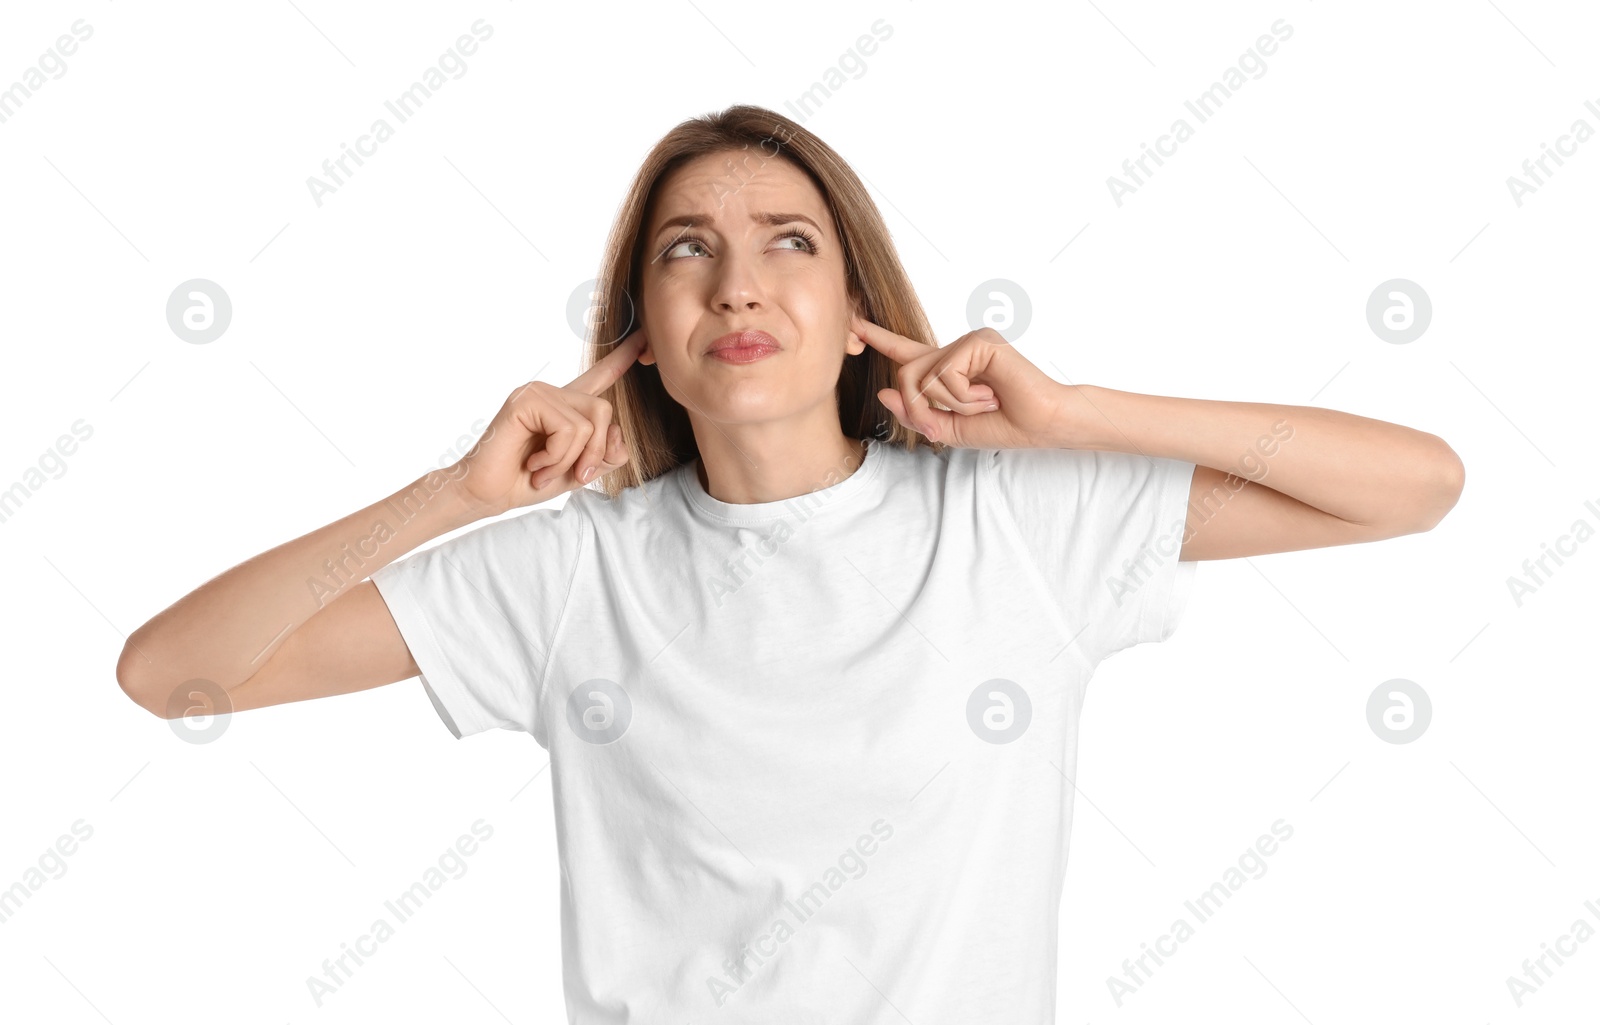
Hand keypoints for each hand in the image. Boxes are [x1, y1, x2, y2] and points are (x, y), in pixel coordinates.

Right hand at [450, 329, 645, 516]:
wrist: (489, 495)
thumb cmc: (529, 481)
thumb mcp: (579, 471)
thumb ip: (606, 454)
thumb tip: (615, 433)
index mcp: (567, 406)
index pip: (600, 377)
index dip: (622, 358)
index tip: (644, 337)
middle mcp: (554, 393)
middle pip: (604, 411)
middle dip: (593, 452)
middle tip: (568, 474)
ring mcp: (538, 393)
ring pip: (587, 424)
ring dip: (568, 460)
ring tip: (542, 469)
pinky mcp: (526, 400)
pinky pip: (567, 430)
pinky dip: (555, 457)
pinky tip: (533, 463)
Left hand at [853, 315, 1073, 449]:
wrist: (1041, 423)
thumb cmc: (1003, 426)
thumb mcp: (949, 429)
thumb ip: (916, 413)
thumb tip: (886, 392)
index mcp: (946, 370)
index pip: (905, 352)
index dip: (878, 338)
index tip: (854, 325)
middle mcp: (953, 351)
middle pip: (905, 374)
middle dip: (923, 407)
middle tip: (958, 416)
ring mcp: (966, 342)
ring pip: (922, 377)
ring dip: (951, 405)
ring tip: (984, 402)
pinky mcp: (978, 340)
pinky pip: (945, 374)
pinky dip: (964, 397)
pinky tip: (990, 394)